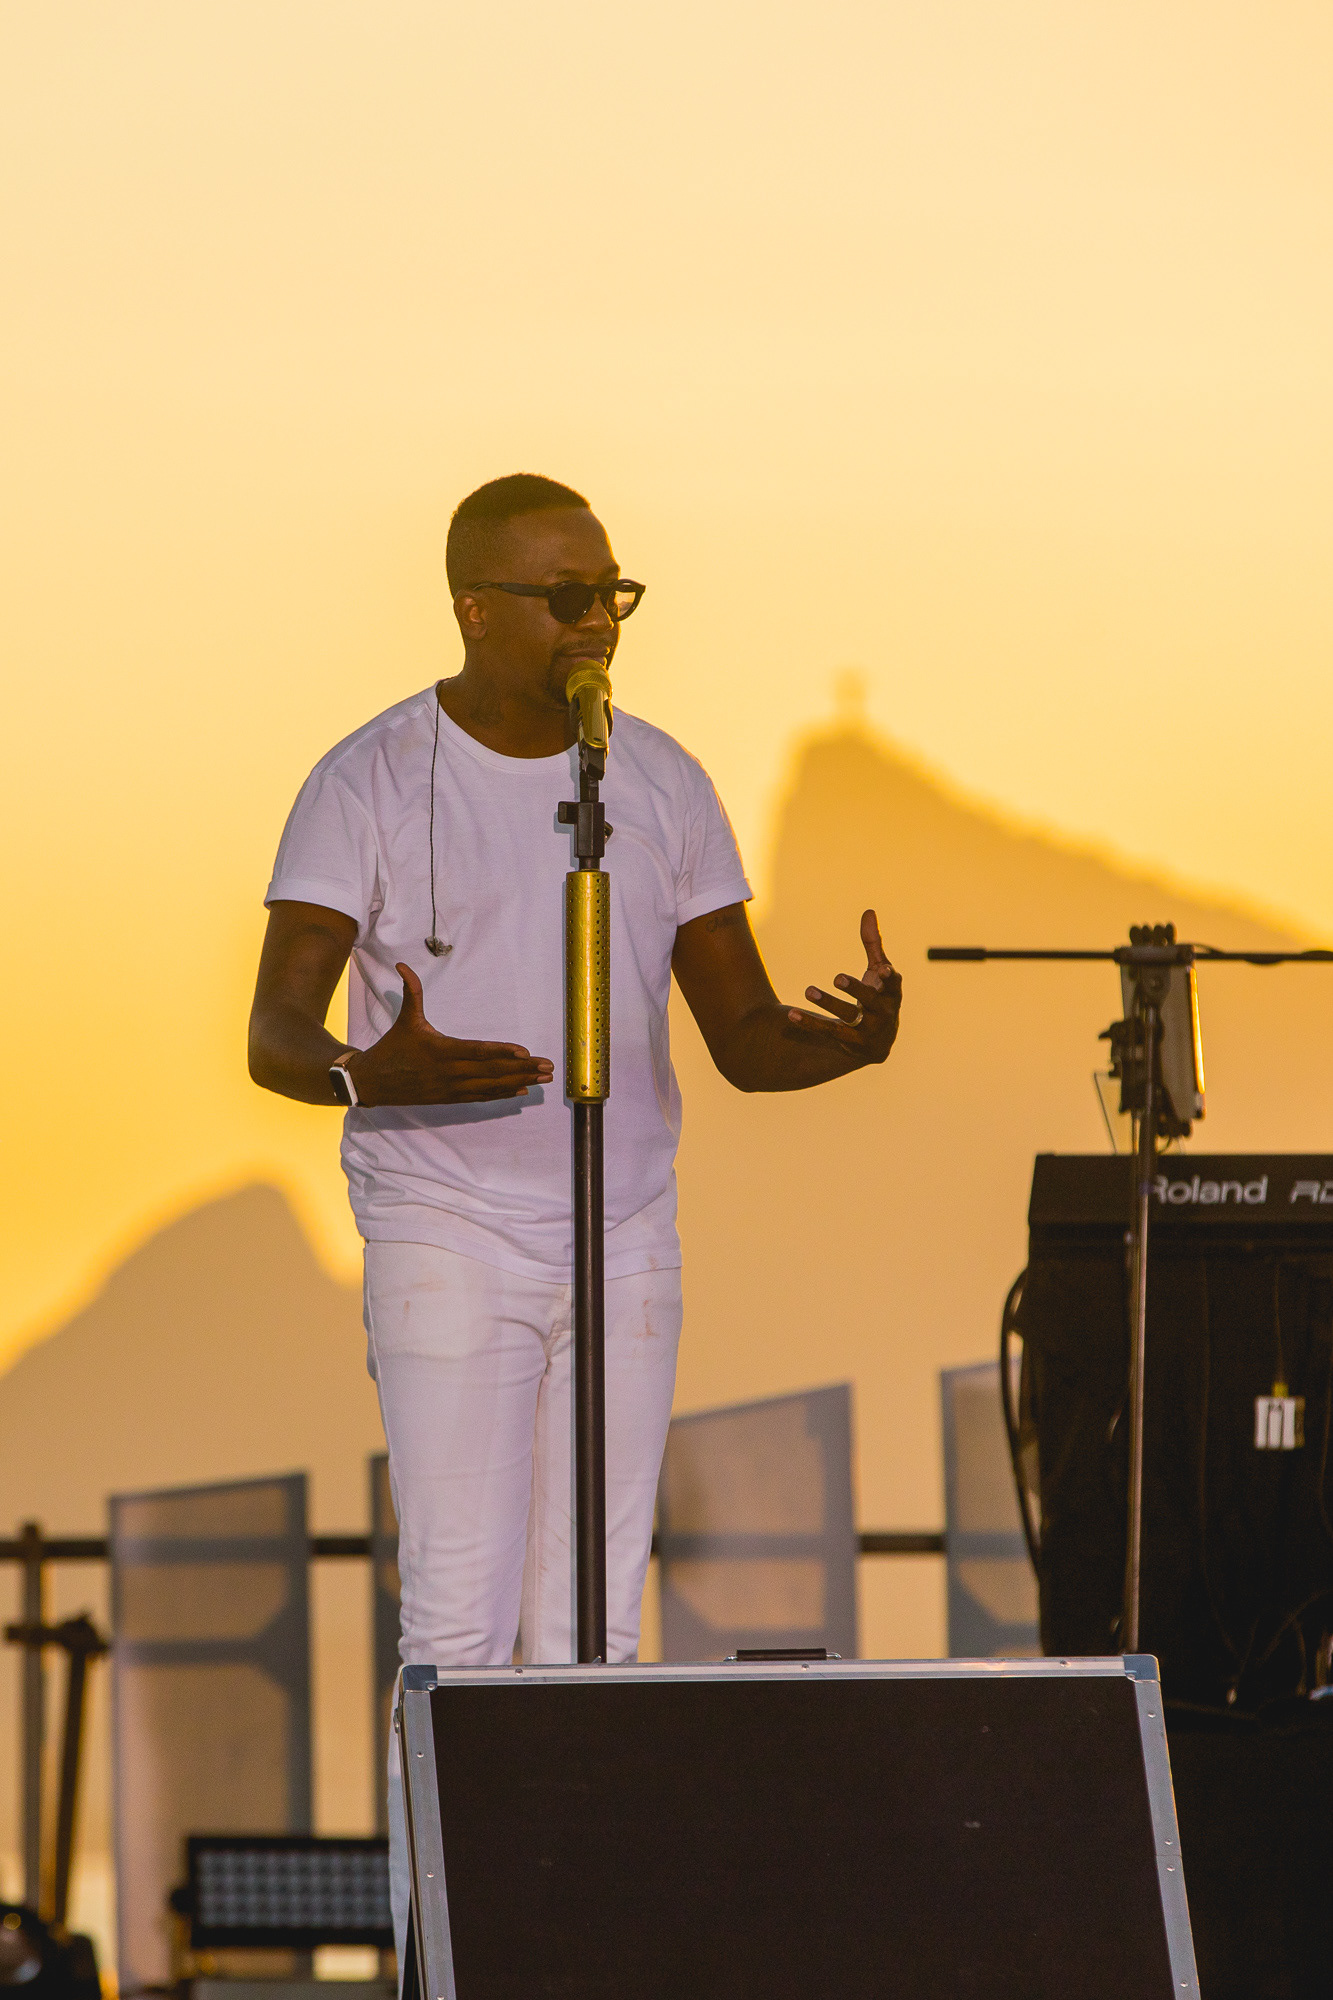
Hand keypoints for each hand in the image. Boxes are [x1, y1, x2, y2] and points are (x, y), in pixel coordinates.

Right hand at [347, 963, 554, 1106]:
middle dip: (523, 1069)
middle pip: (492, 1072)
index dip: (502, 1052)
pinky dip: (504, 1094)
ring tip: (545, 1078)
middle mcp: (450, 1072)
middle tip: (549, 1065)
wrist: (373, 1083)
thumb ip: (412, 992)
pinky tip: (523, 1090)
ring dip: (520, 1082)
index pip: (477, 1051)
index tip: (525, 1051)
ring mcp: (452, 1088)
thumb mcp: (404, 1019)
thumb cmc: (392, 1048)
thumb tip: (403, 964)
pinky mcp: (451, 1098)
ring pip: (492, 1087)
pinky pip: (482, 1097)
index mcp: (440, 1050)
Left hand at [786, 909, 901, 1063]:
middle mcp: (884, 1013)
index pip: (893, 985)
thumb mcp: (878, 971)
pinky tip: (792, 1015)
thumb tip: (868, 910)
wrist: (879, 1042)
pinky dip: (810, 1023)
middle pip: (870, 1000)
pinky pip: (829, 1031)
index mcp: (892, 993)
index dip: (889, 978)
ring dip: (828, 1004)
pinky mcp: (850, 1042)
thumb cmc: (879, 996)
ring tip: (808, 990)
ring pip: (848, 1017)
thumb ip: (873, 944)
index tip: (883, 970)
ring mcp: (868, 1030)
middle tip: (838, 977)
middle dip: (856, 989)